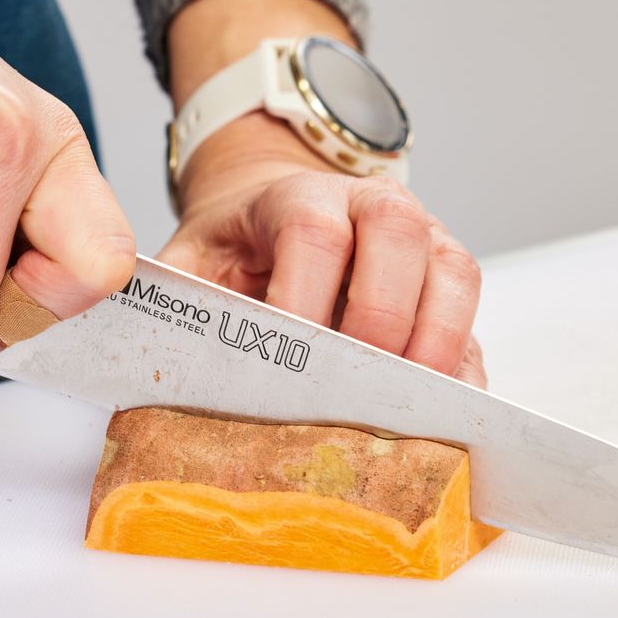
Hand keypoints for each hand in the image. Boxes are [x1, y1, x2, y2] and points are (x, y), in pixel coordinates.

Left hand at [158, 113, 486, 386]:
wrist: (278, 207)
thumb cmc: (236, 247)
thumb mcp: (192, 261)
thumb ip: (177, 300)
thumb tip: (143, 357)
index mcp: (299, 197)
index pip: (313, 233)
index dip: (305, 295)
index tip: (288, 357)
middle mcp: (373, 207)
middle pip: (398, 240)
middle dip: (378, 319)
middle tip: (353, 390)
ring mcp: (423, 241)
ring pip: (453, 274)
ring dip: (434, 345)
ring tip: (407, 411)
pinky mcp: (449, 284)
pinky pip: (474, 321)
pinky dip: (462, 373)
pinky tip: (442, 420)